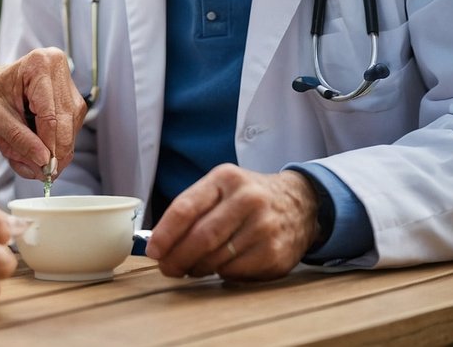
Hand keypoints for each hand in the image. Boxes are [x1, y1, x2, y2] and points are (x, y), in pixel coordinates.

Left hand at [0, 47, 86, 180]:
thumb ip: (20, 140)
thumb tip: (43, 162)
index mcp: (38, 64)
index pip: (51, 114)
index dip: (49, 146)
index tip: (45, 170)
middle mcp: (58, 68)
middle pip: (65, 122)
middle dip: (54, 152)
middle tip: (42, 173)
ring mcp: (68, 84)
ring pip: (71, 129)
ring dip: (53, 150)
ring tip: (28, 159)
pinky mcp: (71, 100)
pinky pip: (70, 130)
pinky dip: (54, 145)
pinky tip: (36, 151)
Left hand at [145, 166, 319, 280]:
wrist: (299, 204)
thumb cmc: (247, 198)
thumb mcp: (221, 187)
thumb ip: (192, 207)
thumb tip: (159, 241)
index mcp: (226, 179)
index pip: (185, 208)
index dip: (164, 233)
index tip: (153, 251)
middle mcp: (247, 200)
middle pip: (200, 237)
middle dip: (177, 257)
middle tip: (166, 268)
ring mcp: (264, 228)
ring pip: (216, 258)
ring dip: (196, 268)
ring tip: (189, 267)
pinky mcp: (275, 254)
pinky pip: (235, 271)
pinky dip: (220, 273)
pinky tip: (218, 268)